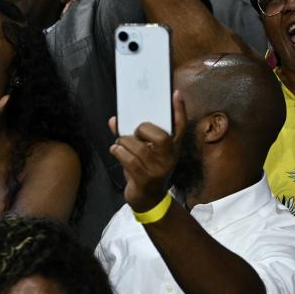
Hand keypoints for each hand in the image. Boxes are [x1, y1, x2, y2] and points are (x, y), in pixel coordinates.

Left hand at [108, 90, 185, 211]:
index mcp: (173, 148)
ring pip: (138, 147)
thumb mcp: (143, 152)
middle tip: (134, 133)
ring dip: (123, 142)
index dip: (179, 110)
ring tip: (119, 145)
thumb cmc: (145, 170)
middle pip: (161, 137)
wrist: (149, 200)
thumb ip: (131, 135)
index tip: (175, 93)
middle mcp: (169, 158)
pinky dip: (118, 152)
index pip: (180, 127)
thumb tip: (114, 120)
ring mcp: (159, 170)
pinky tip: (115, 151)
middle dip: (143, 130)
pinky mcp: (145, 180)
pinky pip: (129, 160)